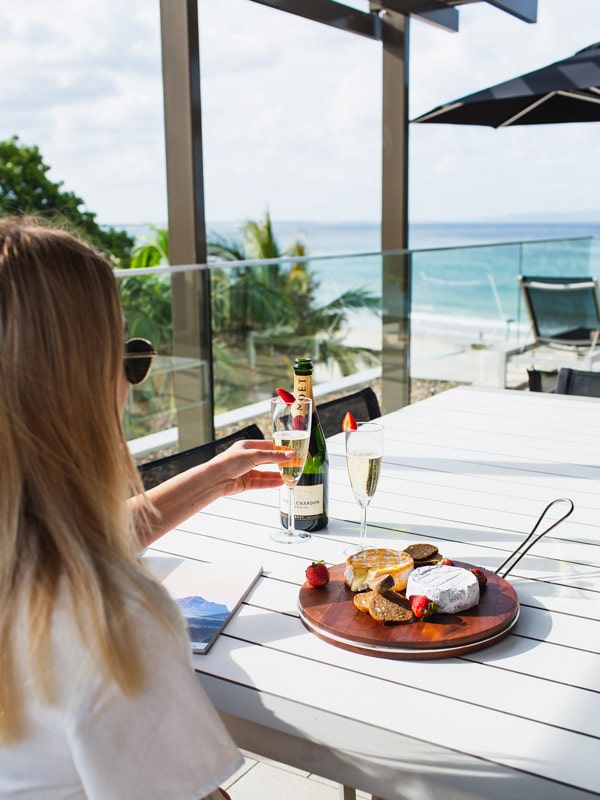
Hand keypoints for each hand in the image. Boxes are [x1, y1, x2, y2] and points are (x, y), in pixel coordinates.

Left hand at [135, 438, 293, 545]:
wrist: (215, 479)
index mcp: (247, 446)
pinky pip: (261, 482)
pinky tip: (281, 482)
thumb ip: (273, 456)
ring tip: (291, 476)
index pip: (268, 446)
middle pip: (268, 460)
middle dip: (281, 463)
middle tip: (295, 464)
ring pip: (266, 472)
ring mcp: (246, 471)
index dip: (281, 449)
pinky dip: (271, 482)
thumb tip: (290, 455)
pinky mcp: (245, 483)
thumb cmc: (228, 462)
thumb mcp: (254, 455)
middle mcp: (247, 458)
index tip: (293, 451)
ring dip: (278, 474)